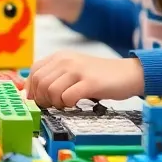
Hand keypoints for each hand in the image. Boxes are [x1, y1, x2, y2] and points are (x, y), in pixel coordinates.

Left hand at [26, 53, 143, 107]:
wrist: (129, 73)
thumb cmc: (100, 76)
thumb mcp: (74, 70)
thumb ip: (55, 77)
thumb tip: (33, 94)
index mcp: (60, 57)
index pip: (34, 71)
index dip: (32, 88)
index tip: (37, 100)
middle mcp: (66, 61)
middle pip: (40, 82)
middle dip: (43, 98)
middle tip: (54, 105)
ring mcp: (77, 70)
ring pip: (51, 90)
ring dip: (56, 102)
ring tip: (65, 104)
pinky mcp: (90, 82)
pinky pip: (68, 96)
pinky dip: (68, 104)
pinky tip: (75, 103)